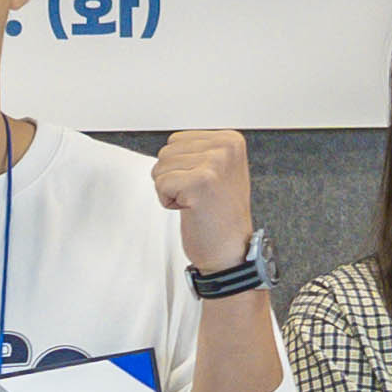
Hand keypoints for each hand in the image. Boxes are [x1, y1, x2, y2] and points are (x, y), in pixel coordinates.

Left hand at [149, 125, 254, 271]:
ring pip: (161, 167)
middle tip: (199, 196)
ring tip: (196, 202)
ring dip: (171, 190)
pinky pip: (160, 184)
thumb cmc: (221, 216)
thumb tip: (171, 144)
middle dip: (173, 177)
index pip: (177, 140)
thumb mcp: (220, 171)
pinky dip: (168, 202)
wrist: (230, 251)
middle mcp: (225, 148)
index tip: (203, 185)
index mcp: (230, 140)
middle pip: (166, 152)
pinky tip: (191, 209)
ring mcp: (215, 164)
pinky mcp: (200, 182)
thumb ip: (199, 152)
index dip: (181, 167)